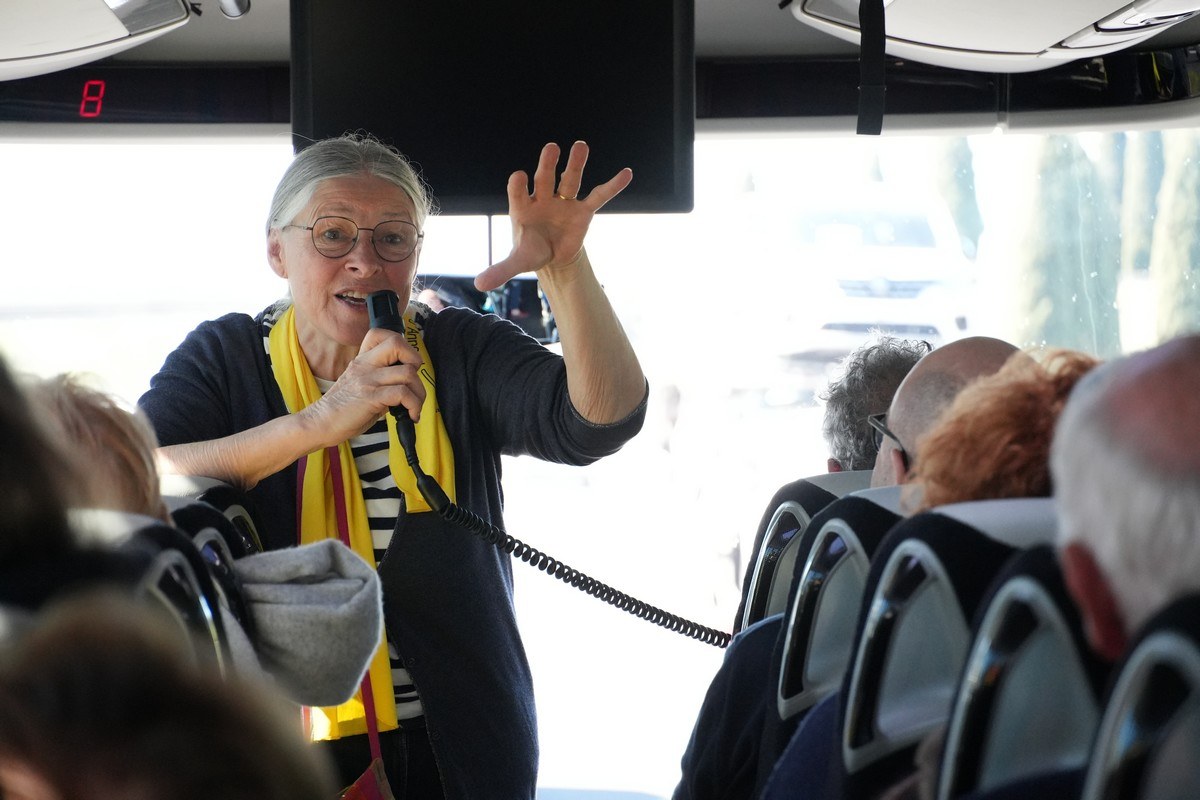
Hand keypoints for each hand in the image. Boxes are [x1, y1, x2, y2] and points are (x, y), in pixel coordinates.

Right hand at [300, 328, 426, 442]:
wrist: (320, 423)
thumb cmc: (342, 409)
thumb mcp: (360, 386)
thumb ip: (381, 382)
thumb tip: (405, 388)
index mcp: (362, 360)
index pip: (381, 333)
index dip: (401, 345)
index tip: (406, 364)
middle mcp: (365, 365)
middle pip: (398, 343)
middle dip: (416, 361)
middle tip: (413, 383)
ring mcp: (367, 379)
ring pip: (407, 372)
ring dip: (419, 393)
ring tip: (414, 407)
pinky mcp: (370, 397)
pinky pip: (402, 393)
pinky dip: (413, 405)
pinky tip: (410, 415)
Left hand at [474, 141, 631, 291]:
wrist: (552, 255)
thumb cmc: (532, 251)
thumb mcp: (518, 261)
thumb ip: (501, 269)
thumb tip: (479, 286)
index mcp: (523, 207)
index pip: (518, 191)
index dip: (518, 185)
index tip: (519, 177)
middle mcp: (543, 199)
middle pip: (544, 178)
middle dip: (547, 164)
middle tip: (551, 148)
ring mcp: (564, 203)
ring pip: (570, 179)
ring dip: (575, 163)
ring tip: (580, 145)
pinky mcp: (583, 211)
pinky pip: (598, 196)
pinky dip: (612, 186)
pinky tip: (626, 173)